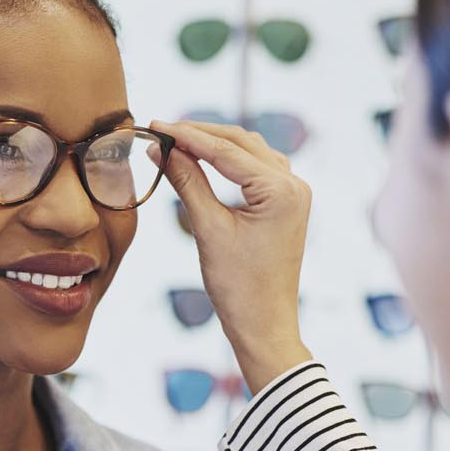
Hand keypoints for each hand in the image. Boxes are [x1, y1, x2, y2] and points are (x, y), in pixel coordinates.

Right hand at [151, 119, 314, 394]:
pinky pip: (255, 169)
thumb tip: (161, 149)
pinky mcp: (286, 204)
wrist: (264, 325)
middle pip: (240, 142)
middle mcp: (294, 184)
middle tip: (161, 131)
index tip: (155, 126)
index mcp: (280, 190)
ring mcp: (293, 193)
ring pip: (249, 152)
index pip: (226, 150)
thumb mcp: (208, 229)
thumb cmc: (238, 286)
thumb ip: (187, 182)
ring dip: (215, 144)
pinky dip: (229, 161)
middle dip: (200, 134)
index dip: (187, 136)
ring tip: (177, 142)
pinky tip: (203, 160)